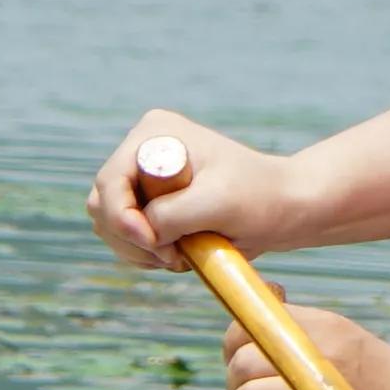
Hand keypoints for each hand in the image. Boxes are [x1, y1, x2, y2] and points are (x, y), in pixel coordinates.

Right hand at [93, 119, 294, 271]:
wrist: (286, 208)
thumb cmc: (259, 197)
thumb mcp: (215, 204)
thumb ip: (170, 215)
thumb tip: (143, 232)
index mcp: (155, 134)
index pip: (110, 181)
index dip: (123, 217)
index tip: (154, 242)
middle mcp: (143, 151)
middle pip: (103, 205)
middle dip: (132, 237)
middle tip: (171, 253)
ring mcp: (145, 180)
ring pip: (110, 226)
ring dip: (140, 250)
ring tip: (180, 254)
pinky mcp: (152, 205)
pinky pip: (127, 239)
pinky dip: (146, 255)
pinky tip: (179, 255)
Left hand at [214, 301, 389, 389]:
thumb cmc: (386, 384)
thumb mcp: (348, 343)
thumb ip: (305, 337)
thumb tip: (252, 340)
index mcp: (325, 325)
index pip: (255, 320)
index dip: (233, 341)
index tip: (235, 359)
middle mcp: (320, 351)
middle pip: (246, 359)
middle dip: (233, 381)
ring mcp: (322, 389)